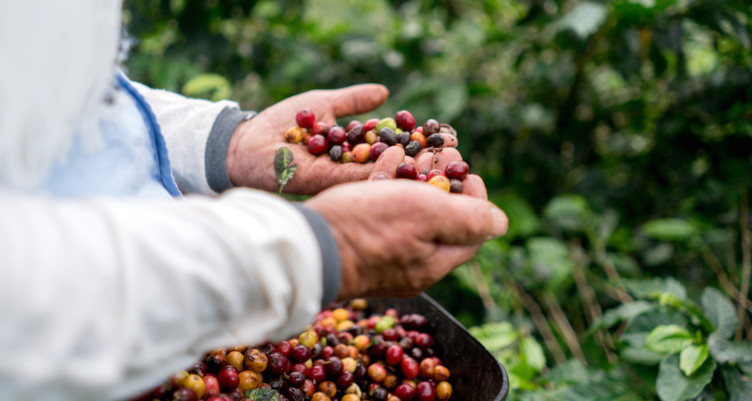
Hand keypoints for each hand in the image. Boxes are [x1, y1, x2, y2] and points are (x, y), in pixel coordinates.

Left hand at [226, 85, 457, 194]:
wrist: (247, 143)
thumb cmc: (282, 122)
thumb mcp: (324, 104)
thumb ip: (354, 100)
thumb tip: (386, 91)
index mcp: (354, 151)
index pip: (394, 146)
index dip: (420, 142)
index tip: (448, 135)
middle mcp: (352, 169)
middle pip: (395, 166)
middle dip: (424, 160)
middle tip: (454, 153)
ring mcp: (342, 180)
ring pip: (383, 176)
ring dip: (411, 169)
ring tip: (440, 162)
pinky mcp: (328, 184)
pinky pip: (359, 178)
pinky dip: (383, 172)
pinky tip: (408, 166)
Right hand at [304, 165, 507, 299]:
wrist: (305, 247)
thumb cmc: (368, 228)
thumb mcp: (429, 216)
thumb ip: (470, 219)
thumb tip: (502, 222)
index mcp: (436, 262)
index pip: (473, 230)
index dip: (476, 196)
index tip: (467, 170)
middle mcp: (413, 265)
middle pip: (442, 220)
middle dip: (444, 182)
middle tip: (441, 154)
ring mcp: (384, 256)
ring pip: (411, 213)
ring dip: (417, 178)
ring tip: (416, 150)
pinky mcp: (358, 244)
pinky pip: (382, 212)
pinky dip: (388, 183)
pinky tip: (388, 158)